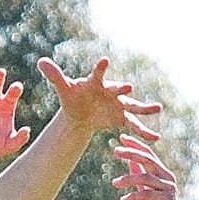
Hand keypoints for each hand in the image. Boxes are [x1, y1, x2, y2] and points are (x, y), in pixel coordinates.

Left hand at [38, 55, 161, 140]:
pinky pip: (134, 126)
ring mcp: (119, 105)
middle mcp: (111, 91)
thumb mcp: (63, 88)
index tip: (104, 60)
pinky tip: (155, 138)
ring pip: (133, 107)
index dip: (100, 68)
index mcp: (97, 82)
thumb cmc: (73, 97)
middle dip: (122, 89)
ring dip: (145, 108)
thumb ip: (54, 75)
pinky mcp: (122, 118)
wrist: (80, 112)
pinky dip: (144, 132)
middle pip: (117, 90)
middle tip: (129, 87)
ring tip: (158, 108)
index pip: (98, 73)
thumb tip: (40, 61)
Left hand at [111, 137, 184, 199]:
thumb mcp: (145, 190)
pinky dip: (133, 196)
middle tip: (115, 150)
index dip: (136, 144)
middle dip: (131, 153)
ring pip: (146, 177)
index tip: (122, 137)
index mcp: (163, 173)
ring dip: (127, 179)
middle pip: (148, 160)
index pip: (149, 154)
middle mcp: (167, 178)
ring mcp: (168, 189)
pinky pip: (147, 195)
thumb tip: (131, 160)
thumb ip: (140, 175)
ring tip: (113, 183)